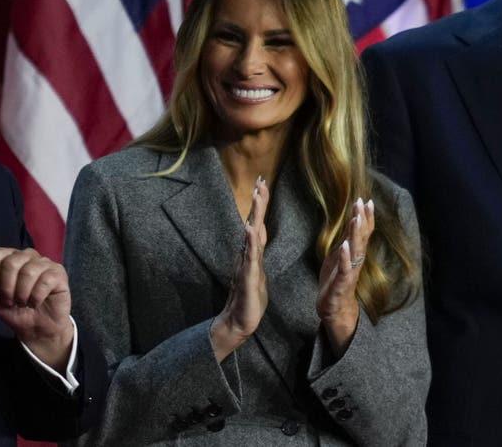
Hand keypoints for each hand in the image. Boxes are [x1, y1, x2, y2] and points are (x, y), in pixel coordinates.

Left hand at [0, 248, 73, 371]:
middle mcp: (27, 256)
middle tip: (10, 301)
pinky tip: (35, 303)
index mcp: (10, 257)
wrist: (35, 329)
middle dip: (6, 287)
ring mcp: (44, 263)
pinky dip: (36, 297)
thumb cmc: (15, 311)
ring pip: (28, 271)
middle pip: (11, 262)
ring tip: (23, 303)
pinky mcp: (58, 273)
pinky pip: (45, 280)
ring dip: (22, 294)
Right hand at [210, 177, 269, 361]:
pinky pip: (249, 257)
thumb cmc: (249, 298)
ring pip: (251, 236)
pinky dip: (249, 242)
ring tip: (256, 198)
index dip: (260, 205)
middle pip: (253, 224)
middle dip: (257, 203)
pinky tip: (249, 230)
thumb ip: (255, 251)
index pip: (257, 224)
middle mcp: (247, 255)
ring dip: (253, 216)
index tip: (262, 183)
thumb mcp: (257, 270)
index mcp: (252, 253)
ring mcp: (246, 265)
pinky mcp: (247, 277)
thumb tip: (256, 234)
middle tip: (260, 181)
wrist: (239, 321)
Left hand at [317, 198, 373, 356]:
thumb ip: (347, 240)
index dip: (366, 217)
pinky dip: (345, 257)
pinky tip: (344, 245)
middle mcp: (355, 261)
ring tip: (356, 218)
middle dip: (362, 220)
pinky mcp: (341, 284)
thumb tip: (352, 220)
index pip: (362, 232)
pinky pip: (345, 269)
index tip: (367, 200)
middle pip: (361, 238)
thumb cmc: (336, 281)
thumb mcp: (340, 256)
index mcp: (354, 254)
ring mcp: (350, 272)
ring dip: (356, 234)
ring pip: (355, 251)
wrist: (334, 309)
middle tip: (363, 202)